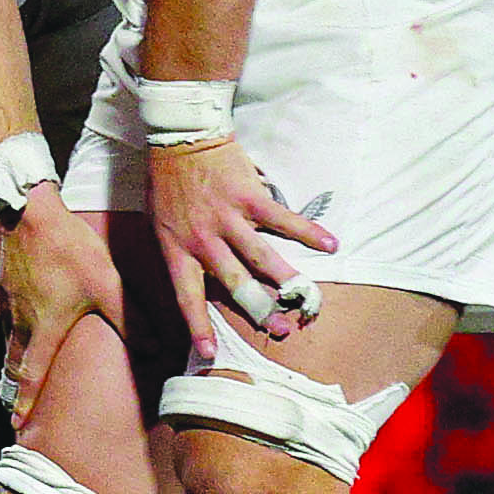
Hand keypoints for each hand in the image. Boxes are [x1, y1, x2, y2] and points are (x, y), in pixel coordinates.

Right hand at [0, 191, 129, 425]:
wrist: (30, 215)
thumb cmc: (70, 251)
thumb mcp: (108, 285)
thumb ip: (131, 319)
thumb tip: (160, 349)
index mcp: (47, 328)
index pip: (32, 374)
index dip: (25, 401)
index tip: (18, 423)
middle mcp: (24, 322)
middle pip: (14, 363)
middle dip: (14, 388)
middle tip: (13, 409)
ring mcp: (11, 302)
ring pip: (10, 339)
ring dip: (11, 361)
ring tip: (15, 373)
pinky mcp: (7, 284)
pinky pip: (9, 316)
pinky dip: (13, 330)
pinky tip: (20, 324)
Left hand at [147, 132, 337, 367]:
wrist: (180, 140)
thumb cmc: (169, 184)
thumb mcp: (162, 223)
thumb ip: (183, 251)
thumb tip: (207, 278)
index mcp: (177, 248)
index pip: (187, 295)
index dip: (198, 325)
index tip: (211, 352)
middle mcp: (202, 239)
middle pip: (234, 283)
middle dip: (260, 309)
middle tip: (282, 329)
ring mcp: (227, 219)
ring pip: (260, 256)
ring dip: (287, 279)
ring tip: (307, 298)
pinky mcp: (249, 197)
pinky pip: (283, 219)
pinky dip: (308, 231)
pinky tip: (331, 244)